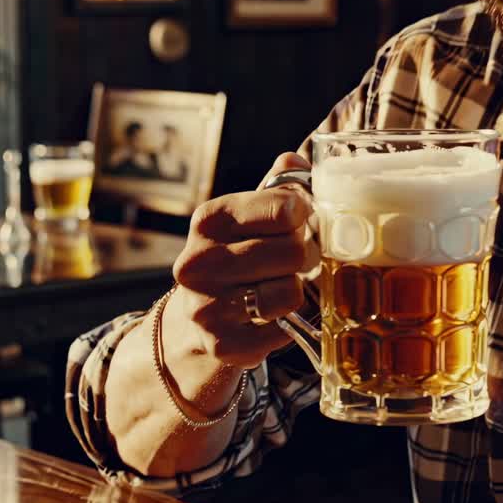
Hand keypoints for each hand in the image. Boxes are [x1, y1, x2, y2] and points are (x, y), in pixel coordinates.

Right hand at [163, 152, 318, 368]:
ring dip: (296, 291)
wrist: (197, 315)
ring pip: (290, 293)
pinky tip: (271, 316)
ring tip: (281, 286)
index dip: (305, 216)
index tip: (299, 222)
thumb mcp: (248, 215)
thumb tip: (295, 158)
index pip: (286, 208)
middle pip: (295, 252)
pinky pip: (282, 331)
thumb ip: (277, 187)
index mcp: (210, 218)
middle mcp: (198, 261)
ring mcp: (205, 306)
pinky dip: (287, 324)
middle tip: (295, 262)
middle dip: (305, 257)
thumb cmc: (236, 254)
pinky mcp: (220, 344)